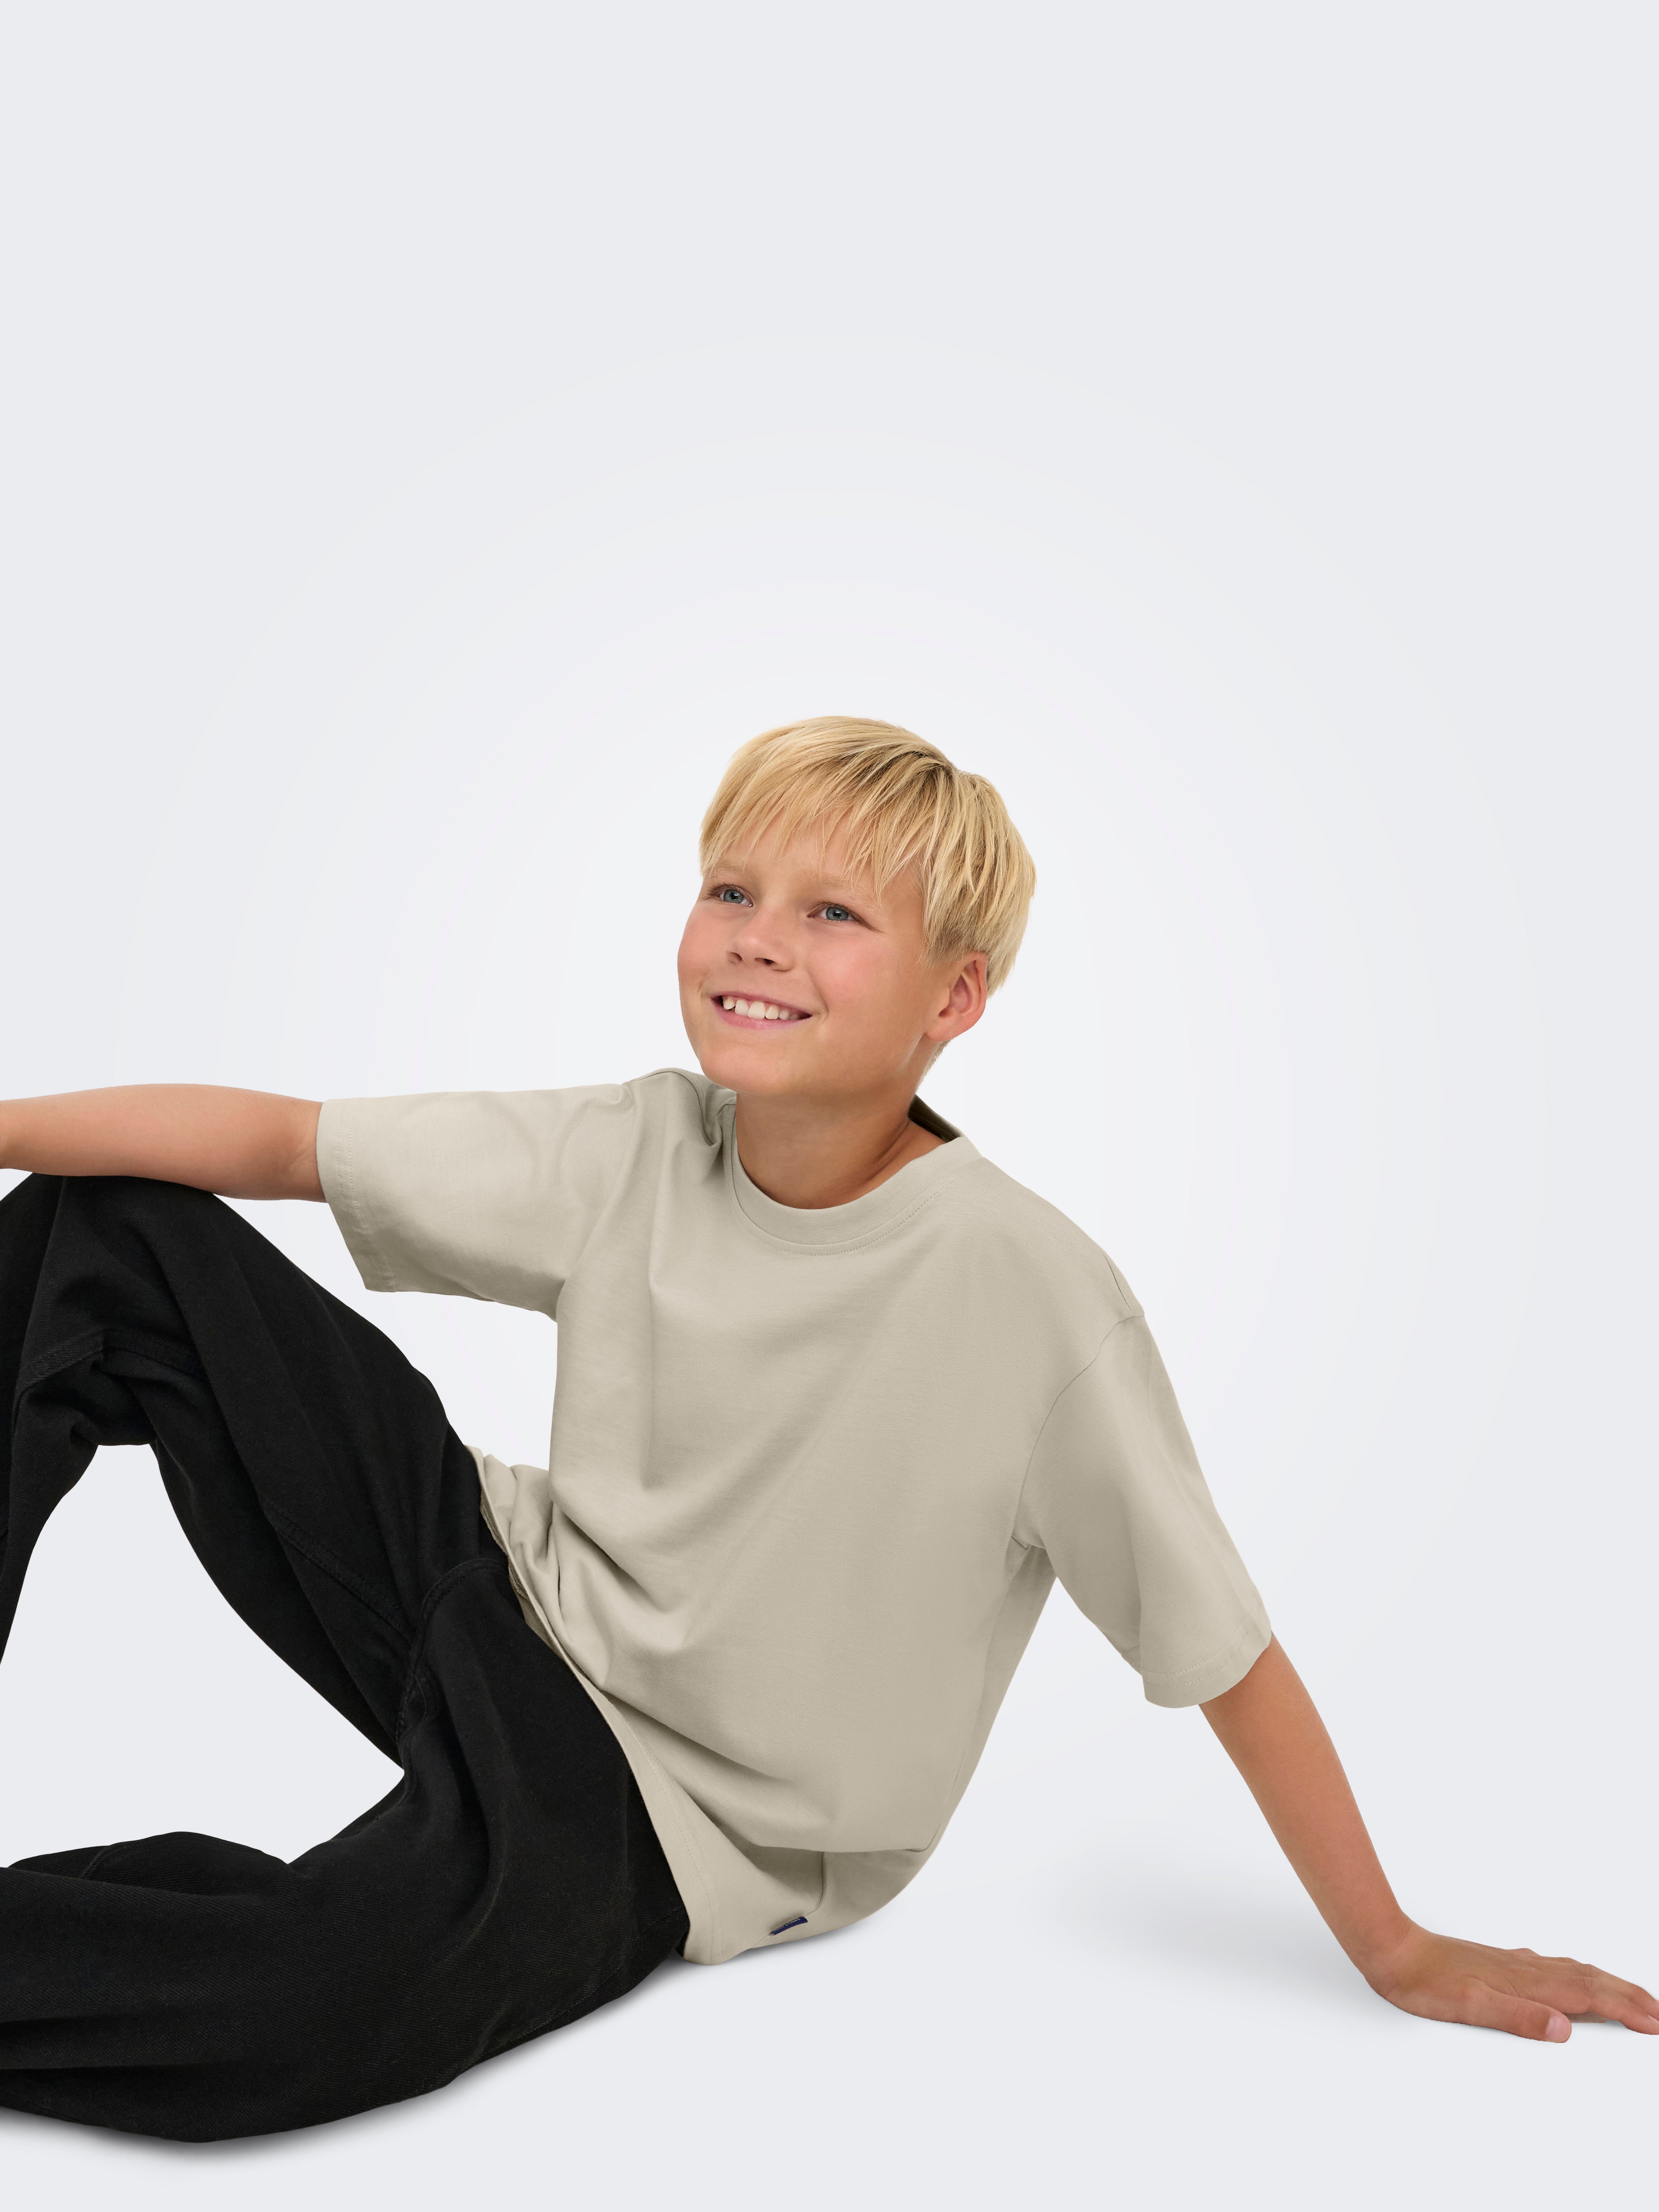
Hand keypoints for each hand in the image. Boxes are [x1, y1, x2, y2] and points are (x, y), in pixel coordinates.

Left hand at [1367, 1925, 1658, 2041]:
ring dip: (1608, 1984)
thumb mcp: (1470, 2007)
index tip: (1658, 2023)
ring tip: (1631, 1996)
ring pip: (1575, 1972)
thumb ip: (1518, 2016)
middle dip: (1630, 1996)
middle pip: (1591, 1980)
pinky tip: (1571, 1979)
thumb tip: (1565, 2028)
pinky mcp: (1500, 1964)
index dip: (1627, 2008)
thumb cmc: (1426, 1981)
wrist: (1393, 1950)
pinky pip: (1553, 1968)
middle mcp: (1527, 1968)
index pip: (1590, 1995)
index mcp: (1527, 1981)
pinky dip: (1578, 1976)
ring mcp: (1515, 1964)